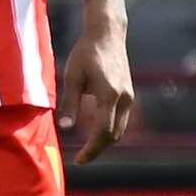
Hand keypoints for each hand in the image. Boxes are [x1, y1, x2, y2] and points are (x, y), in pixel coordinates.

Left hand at [63, 27, 135, 163]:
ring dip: (105, 141)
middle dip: (98, 149)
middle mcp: (124, 99)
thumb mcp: (72, 77)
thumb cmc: (86, 54)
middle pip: (114, 134)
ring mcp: (129, 97)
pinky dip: (110, 130)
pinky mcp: (129, 94)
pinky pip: (121, 119)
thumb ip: (70, 103)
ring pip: (120, 129)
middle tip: (81, 159)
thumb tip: (65, 128)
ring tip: (87, 149)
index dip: (91, 149)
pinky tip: (95, 132)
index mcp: (109, 95)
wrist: (108, 35)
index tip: (79, 160)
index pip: (103, 132)